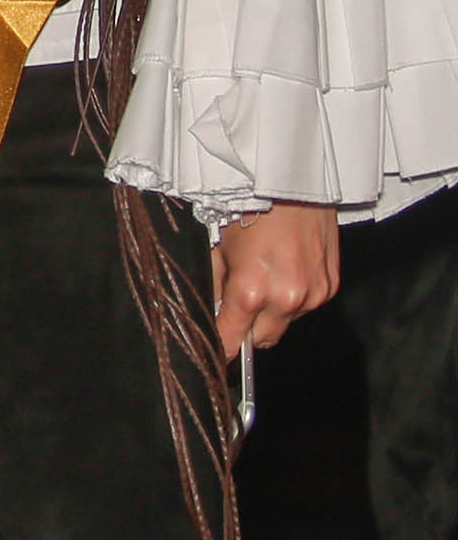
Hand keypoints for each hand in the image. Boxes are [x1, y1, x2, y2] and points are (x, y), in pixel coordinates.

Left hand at [212, 200, 339, 359]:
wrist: (295, 184)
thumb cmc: (251, 208)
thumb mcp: (218, 247)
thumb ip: (213, 285)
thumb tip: (208, 311)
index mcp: (253, 290)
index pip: (233, 341)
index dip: (221, 349)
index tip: (213, 355)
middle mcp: (287, 299)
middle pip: (262, 340)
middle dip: (246, 330)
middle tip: (235, 304)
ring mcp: (314, 295)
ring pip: (284, 323)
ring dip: (271, 313)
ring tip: (262, 276)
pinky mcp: (331, 286)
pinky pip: (306, 306)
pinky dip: (292, 298)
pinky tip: (283, 270)